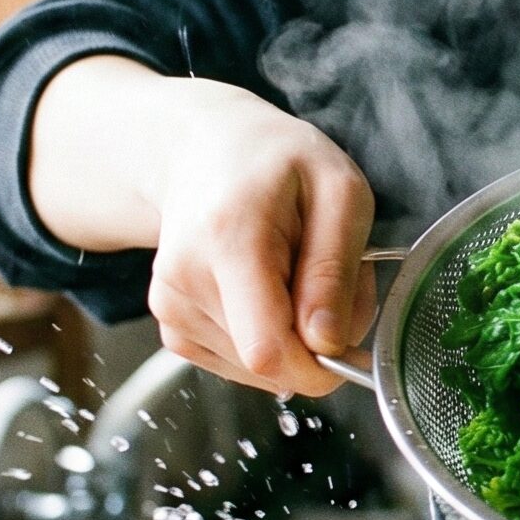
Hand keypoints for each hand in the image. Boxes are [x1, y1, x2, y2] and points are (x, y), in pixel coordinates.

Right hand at [146, 83, 377, 396]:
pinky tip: (270, 290)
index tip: (349, 329)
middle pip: (267, 363)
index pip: (268, 351)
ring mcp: (171, 307)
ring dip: (295, 337)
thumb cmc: (278, 162)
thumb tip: (327, 343)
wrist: (205, 151)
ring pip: (255, 369)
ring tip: (297, 274)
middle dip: (317, 341)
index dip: (320, 363)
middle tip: (331, 280)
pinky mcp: (172, 325)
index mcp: (228, 241)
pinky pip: (238, 363)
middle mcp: (185, 280)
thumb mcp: (339, 191)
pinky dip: (268, 338)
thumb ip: (334, 270)